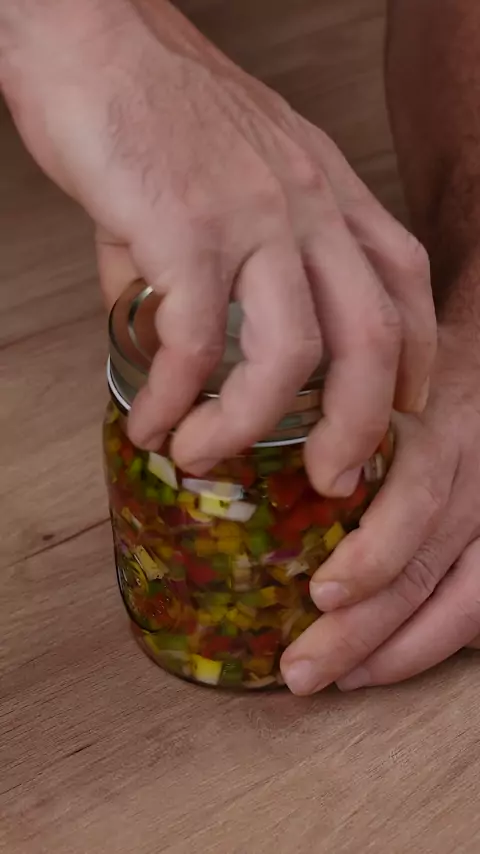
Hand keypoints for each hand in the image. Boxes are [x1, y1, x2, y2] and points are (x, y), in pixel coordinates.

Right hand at [1, 0, 434, 493]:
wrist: (91, 37)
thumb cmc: (156, 107)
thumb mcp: (220, 182)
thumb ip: (214, 271)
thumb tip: (173, 349)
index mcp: (327, 188)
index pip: (403, 279)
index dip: (416, 355)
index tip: (399, 410)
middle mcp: (308, 204)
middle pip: (372, 337)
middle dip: (361, 428)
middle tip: (330, 479)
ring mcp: (252, 217)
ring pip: (292, 355)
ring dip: (252, 427)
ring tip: (206, 455)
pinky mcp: (186, 229)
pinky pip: (197, 344)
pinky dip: (177, 400)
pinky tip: (153, 423)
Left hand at [281, 325, 479, 693]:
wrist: (478, 369)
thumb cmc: (403, 372)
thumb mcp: (363, 373)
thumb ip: (307, 402)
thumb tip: (196, 444)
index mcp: (427, 435)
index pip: (411, 501)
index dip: (371, 557)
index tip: (319, 594)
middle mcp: (467, 479)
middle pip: (423, 568)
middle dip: (363, 630)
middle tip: (300, 670)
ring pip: (466, 599)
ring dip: (404, 651)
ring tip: (343, 680)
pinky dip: (444, 640)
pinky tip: (392, 662)